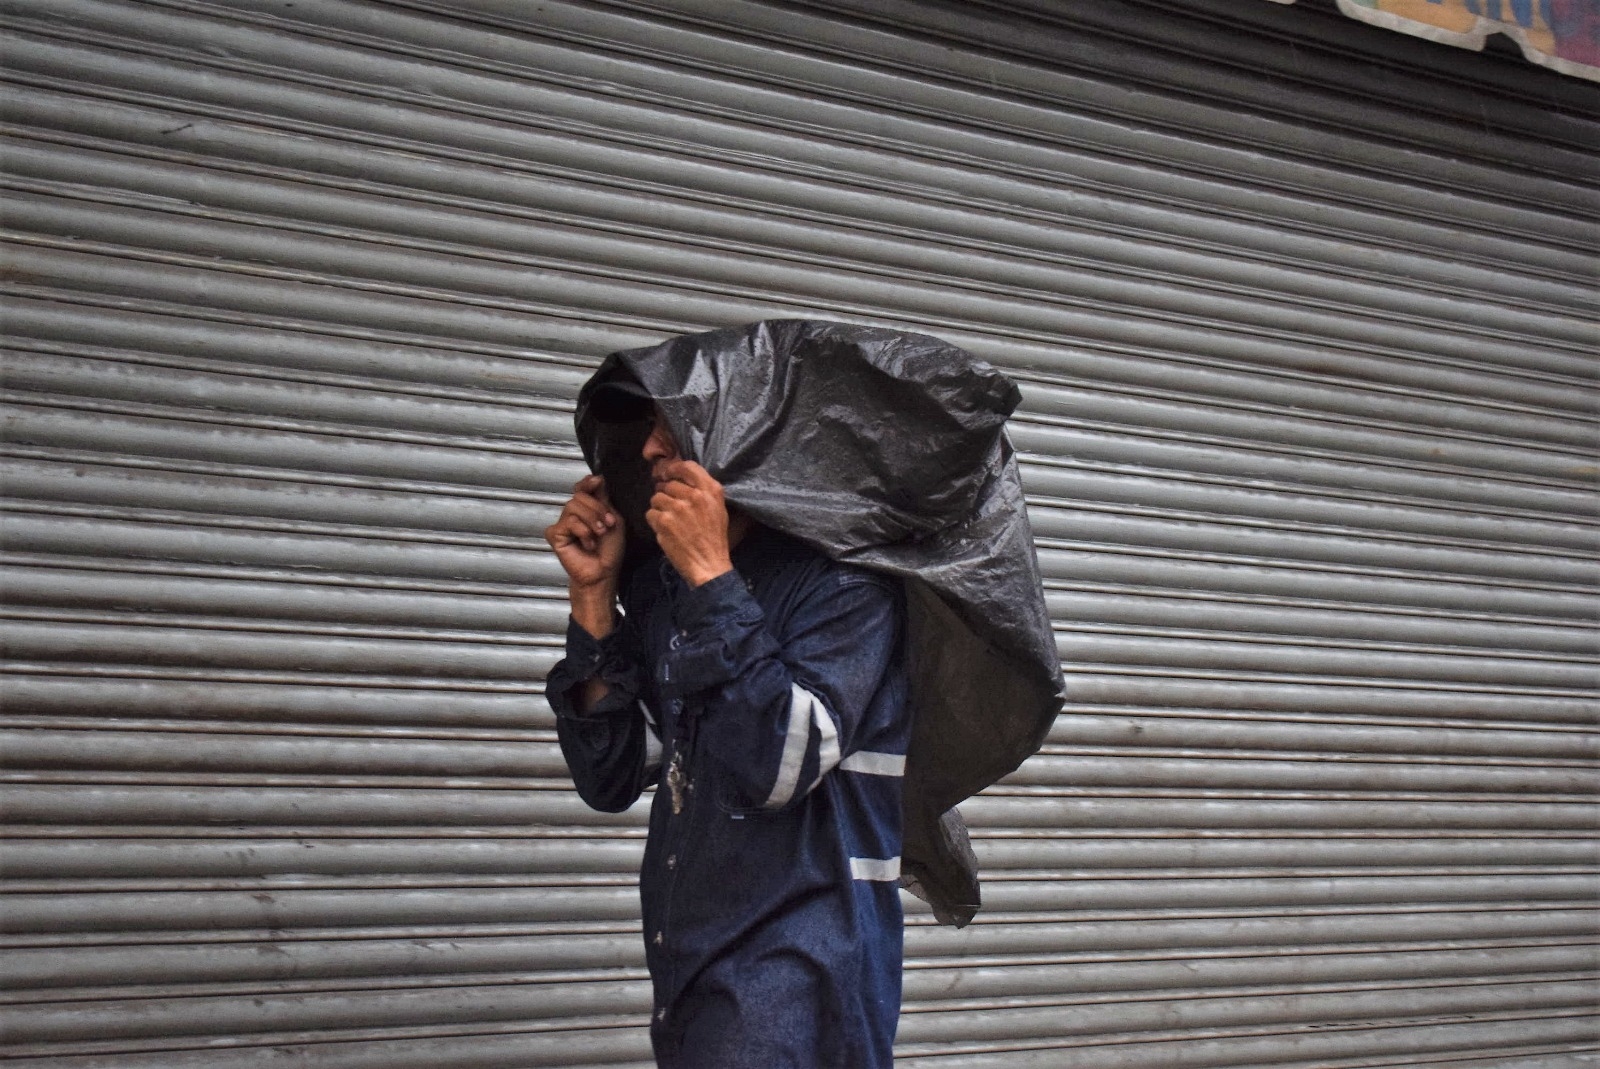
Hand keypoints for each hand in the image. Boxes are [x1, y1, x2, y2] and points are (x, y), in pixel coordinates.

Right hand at [545, 475, 625, 633]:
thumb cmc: (610, 549)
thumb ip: (603, 498)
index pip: (582, 488)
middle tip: (608, 525)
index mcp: (587, 508)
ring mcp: (562, 523)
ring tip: (599, 535)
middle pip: (579, 496)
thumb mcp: (613, 519)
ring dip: (592, 520)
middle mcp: (573, 513)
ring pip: (573, 506)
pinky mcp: (554, 534)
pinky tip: (587, 544)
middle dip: (597, 509)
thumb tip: (597, 477)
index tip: (596, 482)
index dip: (587, 483)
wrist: (604, 571)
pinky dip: (582, 532)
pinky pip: (568, 522)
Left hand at [647, 460, 732, 587]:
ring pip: (656, 498)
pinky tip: (665, 530)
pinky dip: (654, 521)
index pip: (687, 466)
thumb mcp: (719, 509)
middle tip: (671, 508)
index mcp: (710, 490)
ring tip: (669, 520)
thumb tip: (682, 479)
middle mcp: (694, 496)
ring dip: (659, 508)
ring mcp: (677, 508)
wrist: (708, 564)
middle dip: (666, 495)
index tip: (668, 475)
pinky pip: (650, 513)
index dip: (674, 469)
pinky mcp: (663, 522)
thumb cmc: (714, 538)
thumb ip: (704, 491)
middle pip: (668, 484)